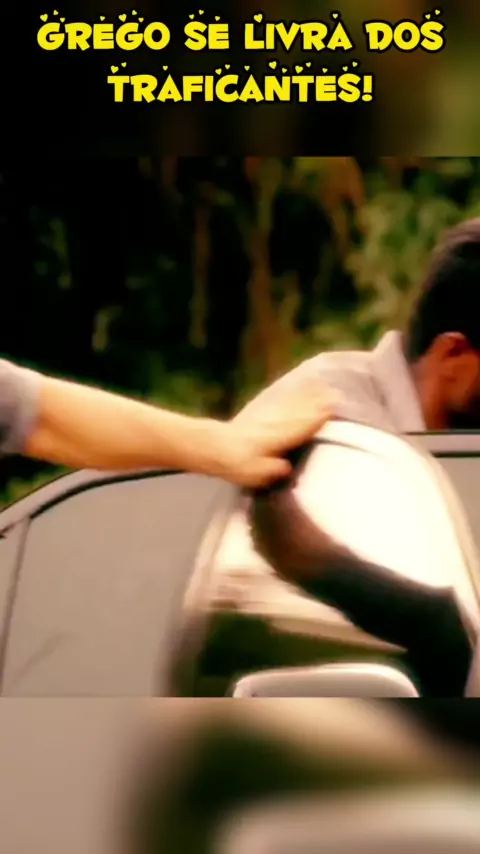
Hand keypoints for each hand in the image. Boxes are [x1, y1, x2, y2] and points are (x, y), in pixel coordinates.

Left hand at [219, 379, 336, 487]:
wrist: (215, 447)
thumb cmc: (239, 465)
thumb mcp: (257, 474)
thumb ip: (275, 470)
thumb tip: (287, 468)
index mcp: (278, 439)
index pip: (302, 426)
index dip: (318, 417)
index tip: (333, 408)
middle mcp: (276, 423)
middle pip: (301, 411)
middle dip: (318, 402)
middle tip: (336, 393)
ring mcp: (269, 416)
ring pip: (293, 402)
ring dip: (308, 394)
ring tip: (323, 385)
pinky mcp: (261, 412)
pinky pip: (281, 399)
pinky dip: (293, 392)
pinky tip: (299, 386)